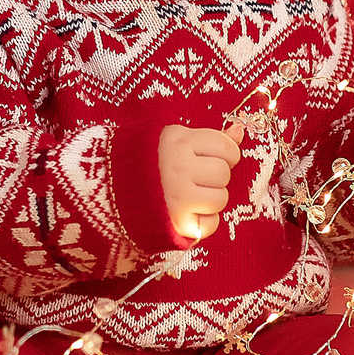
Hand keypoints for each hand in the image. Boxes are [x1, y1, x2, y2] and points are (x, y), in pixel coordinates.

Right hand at [158, 122, 241, 242]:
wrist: (114, 194)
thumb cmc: (152, 164)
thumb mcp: (177, 141)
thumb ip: (211, 138)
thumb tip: (239, 131)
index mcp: (178, 141)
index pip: (226, 146)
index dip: (222, 154)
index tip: (207, 158)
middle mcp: (178, 166)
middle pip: (223, 173)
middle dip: (214, 178)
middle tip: (194, 179)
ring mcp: (178, 195)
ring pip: (221, 198)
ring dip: (209, 200)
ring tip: (189, 196)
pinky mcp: (177, 222)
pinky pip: (211, 223)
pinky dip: (203, 222)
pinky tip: (187, 213)